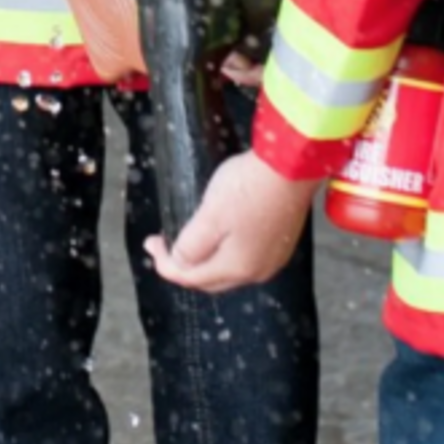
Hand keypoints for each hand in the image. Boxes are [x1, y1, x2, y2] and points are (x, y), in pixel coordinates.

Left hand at [145, 150, 318, 292]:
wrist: (292, 164)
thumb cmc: (250, 186)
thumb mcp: (209, 215)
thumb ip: (191, 246)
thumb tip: (179, 263)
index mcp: (237, 268)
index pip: (190, 278)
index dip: (165, 264)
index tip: (151, 243)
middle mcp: (258, 271)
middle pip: (211, 279)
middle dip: (185, 266)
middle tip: (166, 246)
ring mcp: (273, 257)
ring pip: (230, 268)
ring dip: (207, 259)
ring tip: (190, 240)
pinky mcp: (283, 240)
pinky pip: (247, 255)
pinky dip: (227, 250)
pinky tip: (222, 233)